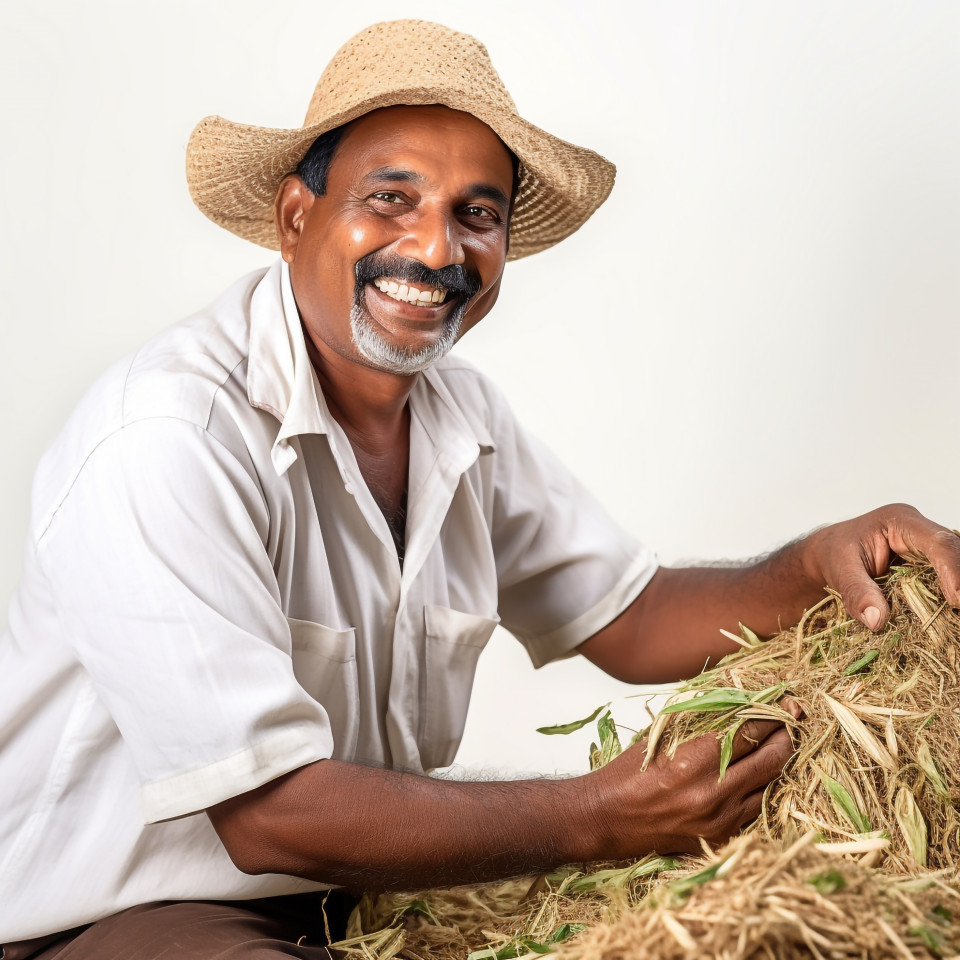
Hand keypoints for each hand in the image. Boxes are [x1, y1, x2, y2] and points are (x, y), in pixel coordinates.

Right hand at [587, 716, 794, 856]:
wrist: (609, 816)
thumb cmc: (631, 771)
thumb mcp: (663, 735)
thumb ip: (703, 720)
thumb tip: (740, 701)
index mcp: (695, 758)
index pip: (751, 729)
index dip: (772, 714)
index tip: (785, 703)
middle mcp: (713, 790)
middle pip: (770, 758)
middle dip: (784, 736)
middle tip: (789, 722)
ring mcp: (721, 819)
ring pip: (770, 785)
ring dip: (776, 764)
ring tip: (778, 746)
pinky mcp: (721, 838)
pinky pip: (755, 810)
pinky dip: (760, 790)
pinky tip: (757, 776)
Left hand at [800, 504, 959, 631]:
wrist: (828, 553)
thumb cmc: (834, 553)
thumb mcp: (840, 571)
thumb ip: (857, 592)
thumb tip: (877, 621)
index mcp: (900, 521)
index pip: (937, 542)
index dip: (953, 569)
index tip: (956, 600)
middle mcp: (919, 531)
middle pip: (953, 553)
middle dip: (959, 581)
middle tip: (957, 611)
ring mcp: (925, 548)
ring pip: (953, 565)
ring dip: (954, 589)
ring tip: (952, 615)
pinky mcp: (926, 565)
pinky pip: (944, 579)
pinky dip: (945, 596)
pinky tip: (944, 616)